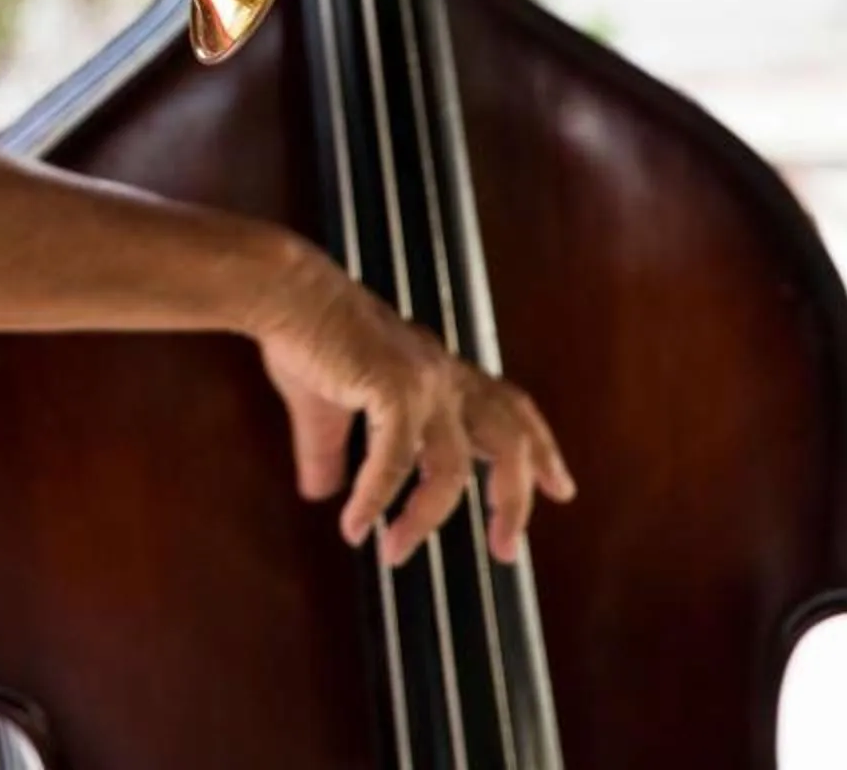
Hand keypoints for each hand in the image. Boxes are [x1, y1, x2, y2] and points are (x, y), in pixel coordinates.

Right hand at [250, 246, 573, 565]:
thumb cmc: (304, 334)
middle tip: (506, 549)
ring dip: (424, 519)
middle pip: (507, 440)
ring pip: (451, 467)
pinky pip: (395, 462)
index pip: (508, 409)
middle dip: (513, 499)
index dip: (539, 448)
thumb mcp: (324, 404)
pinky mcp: (394, 388)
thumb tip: (320, 493)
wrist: (285, 292)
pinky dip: (376, 499)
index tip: (561, 489)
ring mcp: (423, 382)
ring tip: (396, 553)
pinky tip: (355, 524)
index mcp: (438, 371)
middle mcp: (442, 375)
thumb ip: (332, 451)